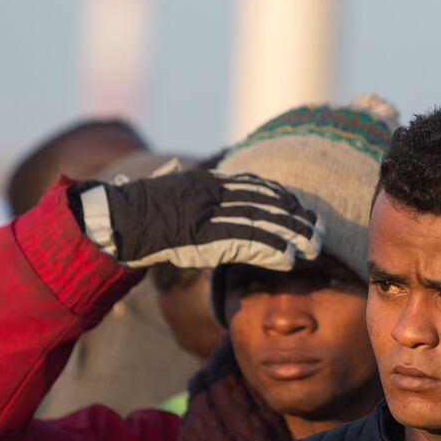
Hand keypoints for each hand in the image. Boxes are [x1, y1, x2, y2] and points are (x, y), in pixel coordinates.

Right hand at [75, 170, 321, 271]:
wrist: (119, 219)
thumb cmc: (142, 210)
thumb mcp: (173, 191)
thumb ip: (193, 190)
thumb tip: (190, 180)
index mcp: (210, 182)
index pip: (257, 186)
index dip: (283, 199)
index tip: (301, 209)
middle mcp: (215, 194)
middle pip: (267, 203)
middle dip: (296, 217)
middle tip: (320, 230)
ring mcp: (211, 214)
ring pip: (263, 223)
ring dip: (292, 236)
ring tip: (313, 248)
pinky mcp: (206, 236)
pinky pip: (246, 243)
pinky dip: (270, 251)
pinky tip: (288, 260)